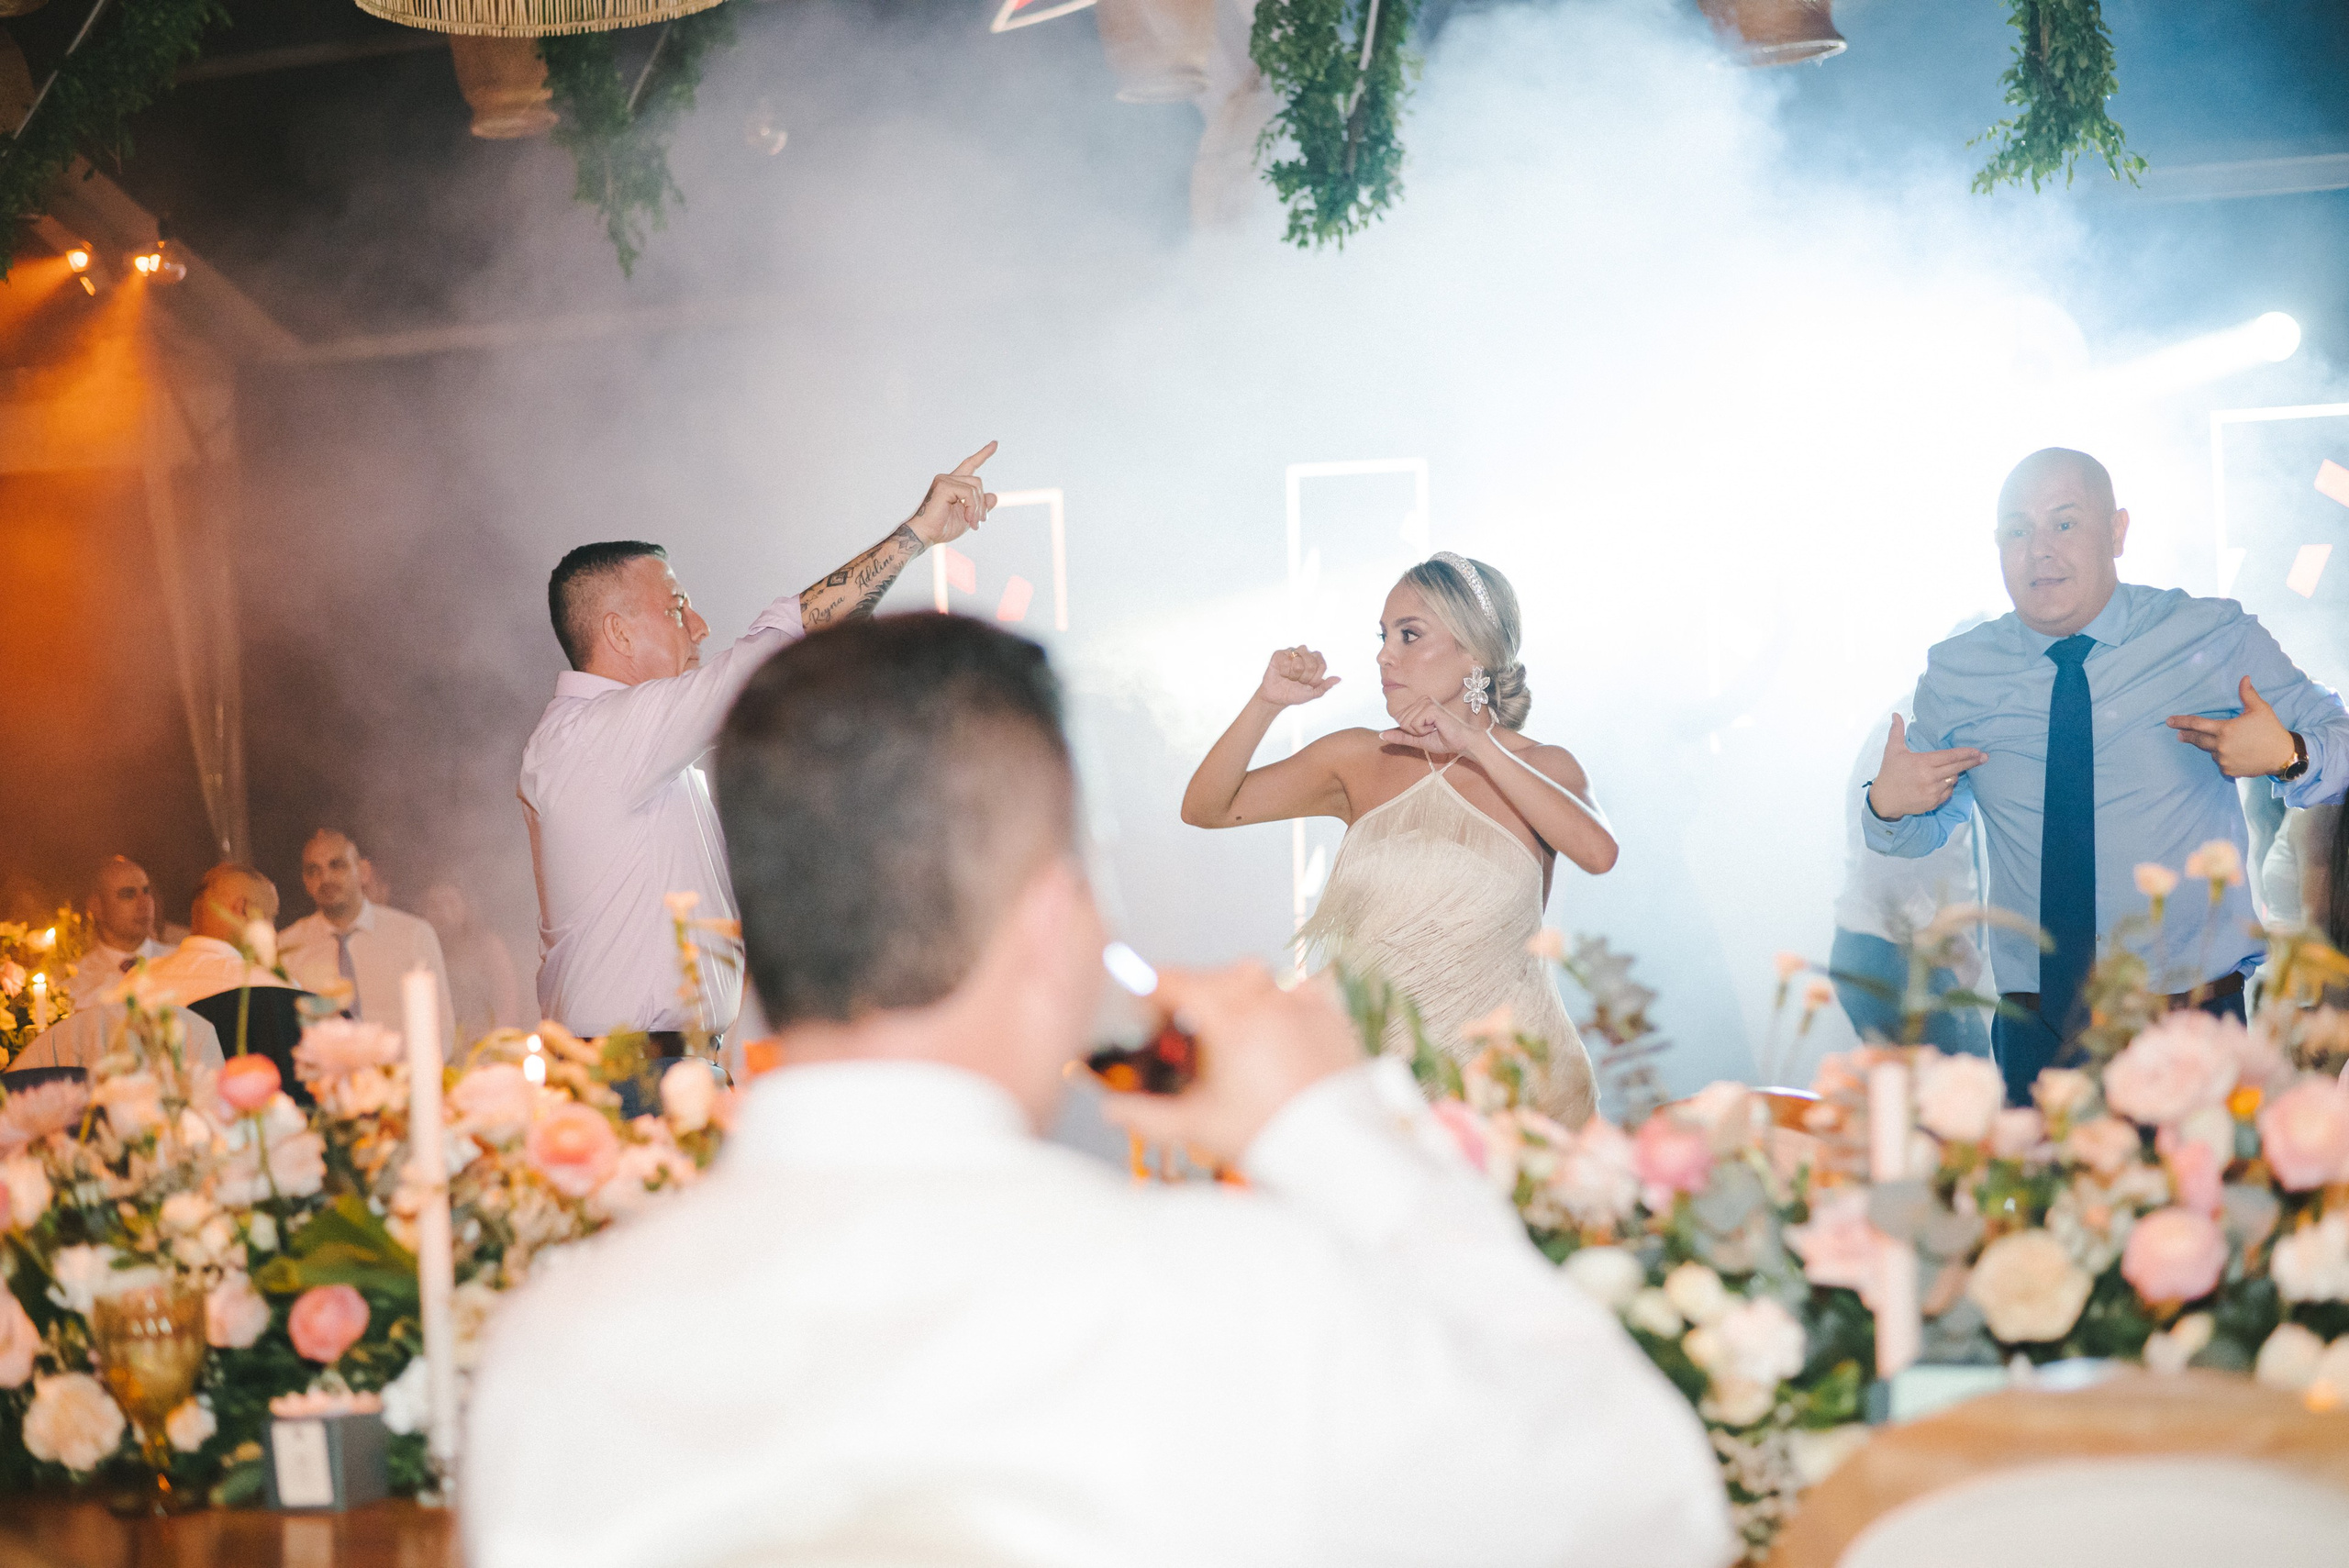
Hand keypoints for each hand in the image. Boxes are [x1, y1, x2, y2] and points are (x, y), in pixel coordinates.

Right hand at [908, 442, 998, 546]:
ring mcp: (944, 480)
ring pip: (975, 487)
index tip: (995, 444)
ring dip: (978, 508)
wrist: (926, 535)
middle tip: (980, 522)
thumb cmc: (943, 527)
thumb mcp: (969, 516)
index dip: (983, 454)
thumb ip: (980, 506)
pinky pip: (969, 493)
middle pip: (977, 482)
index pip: (970, 464)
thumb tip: (994, 496)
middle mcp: (948, 479)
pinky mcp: (943, 486)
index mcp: (953, 484)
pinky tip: (969, 519)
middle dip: (982, 503)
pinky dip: (973, 508)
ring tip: (973, 524)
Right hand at [1098, 963, 1360, 1164]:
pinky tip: (1274, 1016)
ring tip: (1228, 1022)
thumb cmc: (1274, 1137)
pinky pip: (1300, 984)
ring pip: (1258, 975)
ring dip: (1234, 989)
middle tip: (1180, 1023)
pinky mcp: (1331, 1015)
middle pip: (1214, 975)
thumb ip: (1147, 1116)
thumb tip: (1112, 1110)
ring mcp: (1302, 1004)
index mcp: (1228, 1019)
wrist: (1340, 1151)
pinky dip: (1281, 992)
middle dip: (1191, 992)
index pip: (1175, 981)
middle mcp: (1265, 1001)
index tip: (1142, 1000)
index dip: (1151, 987)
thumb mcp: (1199, 1127)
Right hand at [1258, 646, 1339, 706]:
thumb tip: (1338, 679)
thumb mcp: (1313, 693)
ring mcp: (1291, 652)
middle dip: (1305, 678)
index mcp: (1315, 660)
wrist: (1278, 699)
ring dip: (1294, 675)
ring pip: (1298, 662)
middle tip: (1298, 681)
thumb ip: (1325, 686)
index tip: (1308, 684)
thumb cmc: (1296, 693)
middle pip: (1311, 663)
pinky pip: (1285, 662)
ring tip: (1290, 678)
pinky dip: (1284, 672)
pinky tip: (1282, 674)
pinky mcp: (1279, 654)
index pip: (1322, 665)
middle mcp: (1304, 653)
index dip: (1315, 678)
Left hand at [1379, 693, 1483, 754]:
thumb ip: (1401, 736)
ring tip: (1435, 729)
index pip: (1400, 720)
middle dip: (1415, 732)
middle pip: (1402, 721)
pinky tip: (1437, 727)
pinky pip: (1414, 724)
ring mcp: (1427, 702)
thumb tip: (1381, 735)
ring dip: (1420, 732)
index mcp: (1420, 705)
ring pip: (1407, 722)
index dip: (1411, 731)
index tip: (1427, 731)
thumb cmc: (1444, 740)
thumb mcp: (1418, 740)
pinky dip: (1424, 731)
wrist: (1462, 743)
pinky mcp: (1431, 708)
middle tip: (1432, 731)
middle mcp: (1423, 700)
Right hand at [1864, 714, 1986, 819]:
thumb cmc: (1889, 773)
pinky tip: (1940, 784)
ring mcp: (1932, 791)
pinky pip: (1948, 793)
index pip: (1950, 756)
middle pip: (1957, 768)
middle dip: (1972, 762)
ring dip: (1954, 775)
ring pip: (1953, 780)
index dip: (1965, 753)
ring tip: (1948, 772)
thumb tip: (1895, 714)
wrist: (1884, 800)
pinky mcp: (1933, 802)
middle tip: (1985, 757)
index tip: (1977, 751)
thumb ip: (1897, 731)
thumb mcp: (1892, 751)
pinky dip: (1947, 787)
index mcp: (1922, 762)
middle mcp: (1929, 777)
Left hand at [2167, 677, 2298, 777]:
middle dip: (2187, 736)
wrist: (2283, 755)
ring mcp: (2224, 760)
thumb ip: (2247, 694)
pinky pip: (2219, 763)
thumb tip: (2244, 678)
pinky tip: (2232, 754)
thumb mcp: (2260, 709)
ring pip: (2210, 751)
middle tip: (2179, 735)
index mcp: (2225, 729)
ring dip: (2212, 747)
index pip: (2197, 724)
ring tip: (2225, 743)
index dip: (2181, 722)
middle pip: (2197, 740)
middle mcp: (2221, 746)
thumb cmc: (2271, 730)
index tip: (2169, 721)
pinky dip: (2222, 758)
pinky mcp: (2229, 771)